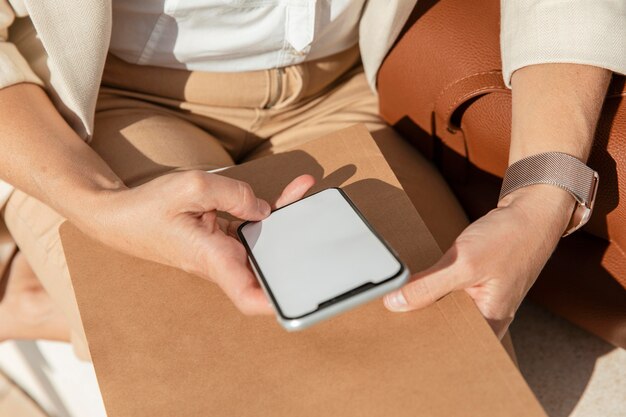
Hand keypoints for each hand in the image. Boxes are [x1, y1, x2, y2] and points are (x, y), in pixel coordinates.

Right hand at [77, 170, 314, 314]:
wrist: (119, 216)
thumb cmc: (148, 207)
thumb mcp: (192, 186)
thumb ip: (234, 193)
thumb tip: (264, 209)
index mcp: (212, 258)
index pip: (248, 296)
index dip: (276, 303)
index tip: (300, 299)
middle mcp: (220, 260)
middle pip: (268, 263)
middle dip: (296, 245)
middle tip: (316, 220)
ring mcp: (221, 251)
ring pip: (262, 242)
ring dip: (286, 220)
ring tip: (304, 192)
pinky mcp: (220, 239)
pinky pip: (249, 228)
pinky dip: (267, 211)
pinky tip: (286, 194)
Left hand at [384, 185, 573, 337]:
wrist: (532, 212)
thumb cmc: (509, 238)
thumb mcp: (464, 263)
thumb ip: (428, 286)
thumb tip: (394, 303)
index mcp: (491, 323)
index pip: (449, 345)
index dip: (422, 341)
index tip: (394, 336)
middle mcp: (489, 319)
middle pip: (446, 329)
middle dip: (420, 323)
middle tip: (390, 319)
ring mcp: (484, 302)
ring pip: (447, 311)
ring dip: (425, 304)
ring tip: (397, 302)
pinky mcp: (477, 287)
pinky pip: (450, 296)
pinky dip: (434, 291)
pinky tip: (415, 287)